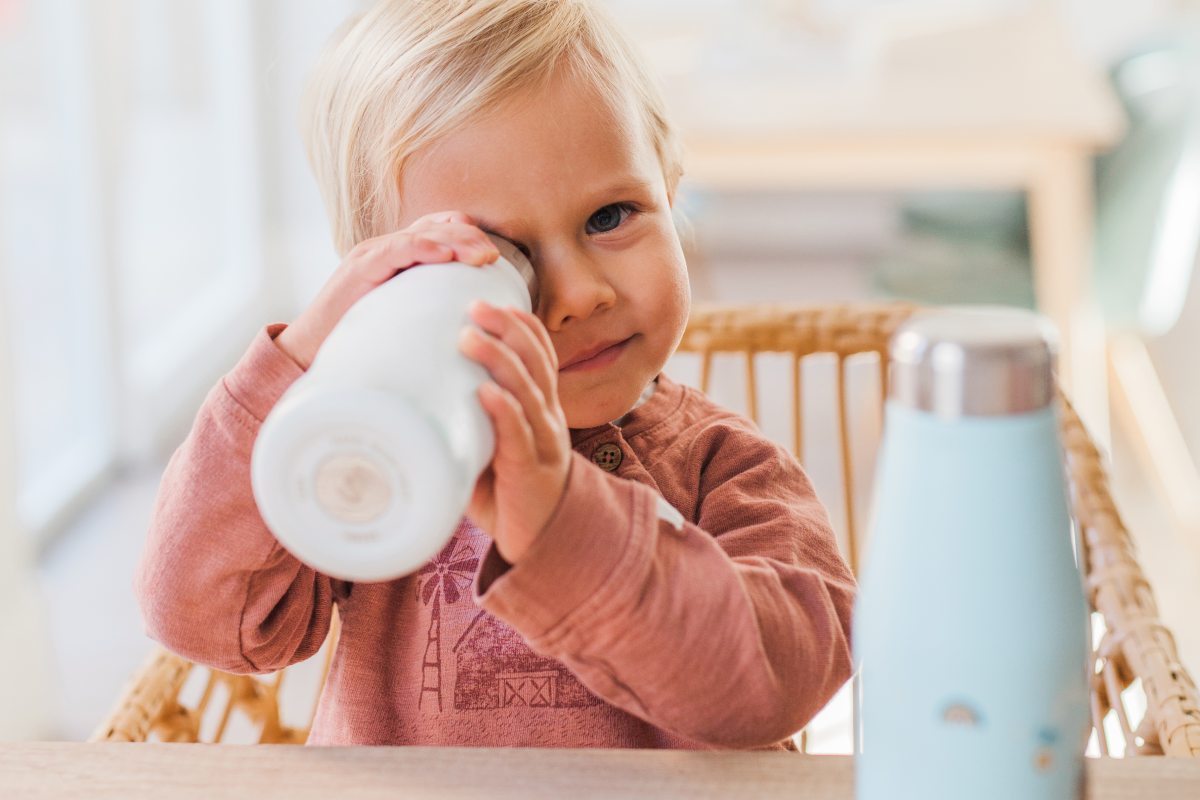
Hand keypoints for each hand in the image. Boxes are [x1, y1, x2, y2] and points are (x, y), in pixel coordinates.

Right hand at [275, 211, 497, 369]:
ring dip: (455, 243)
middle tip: (493, 258)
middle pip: (437, 228)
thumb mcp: (405, 317)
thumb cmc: (362, 339)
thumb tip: (473, 321)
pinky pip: (396, 250)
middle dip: (470, 239)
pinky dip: (423, 249)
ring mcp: (372, 254)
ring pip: (422, 234)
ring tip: (480, 256)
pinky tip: (445, 257)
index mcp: (400, 256)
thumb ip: (431, 307)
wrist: (311, 351)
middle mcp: (387, 248)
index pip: (440, 229)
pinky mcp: (360, 268)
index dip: (469, 235)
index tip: (495, 257)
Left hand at [458, 301, 571, 562]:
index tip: (492, 298)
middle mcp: (548, 418)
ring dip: (500, 359)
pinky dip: (505, 410)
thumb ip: (463, 425)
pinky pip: (520, 434)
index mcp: (541, 408)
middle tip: (474, 304)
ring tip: (470, 336)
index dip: (522, 324)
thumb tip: (410, 400)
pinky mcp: (532, 470)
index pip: (541, 354)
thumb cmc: (509, 495)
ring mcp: (544, 442)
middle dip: (507, 328)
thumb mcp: (486, 451)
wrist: (542, 545)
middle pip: (535, 361)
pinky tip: (487, 392)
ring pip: (529, 389)